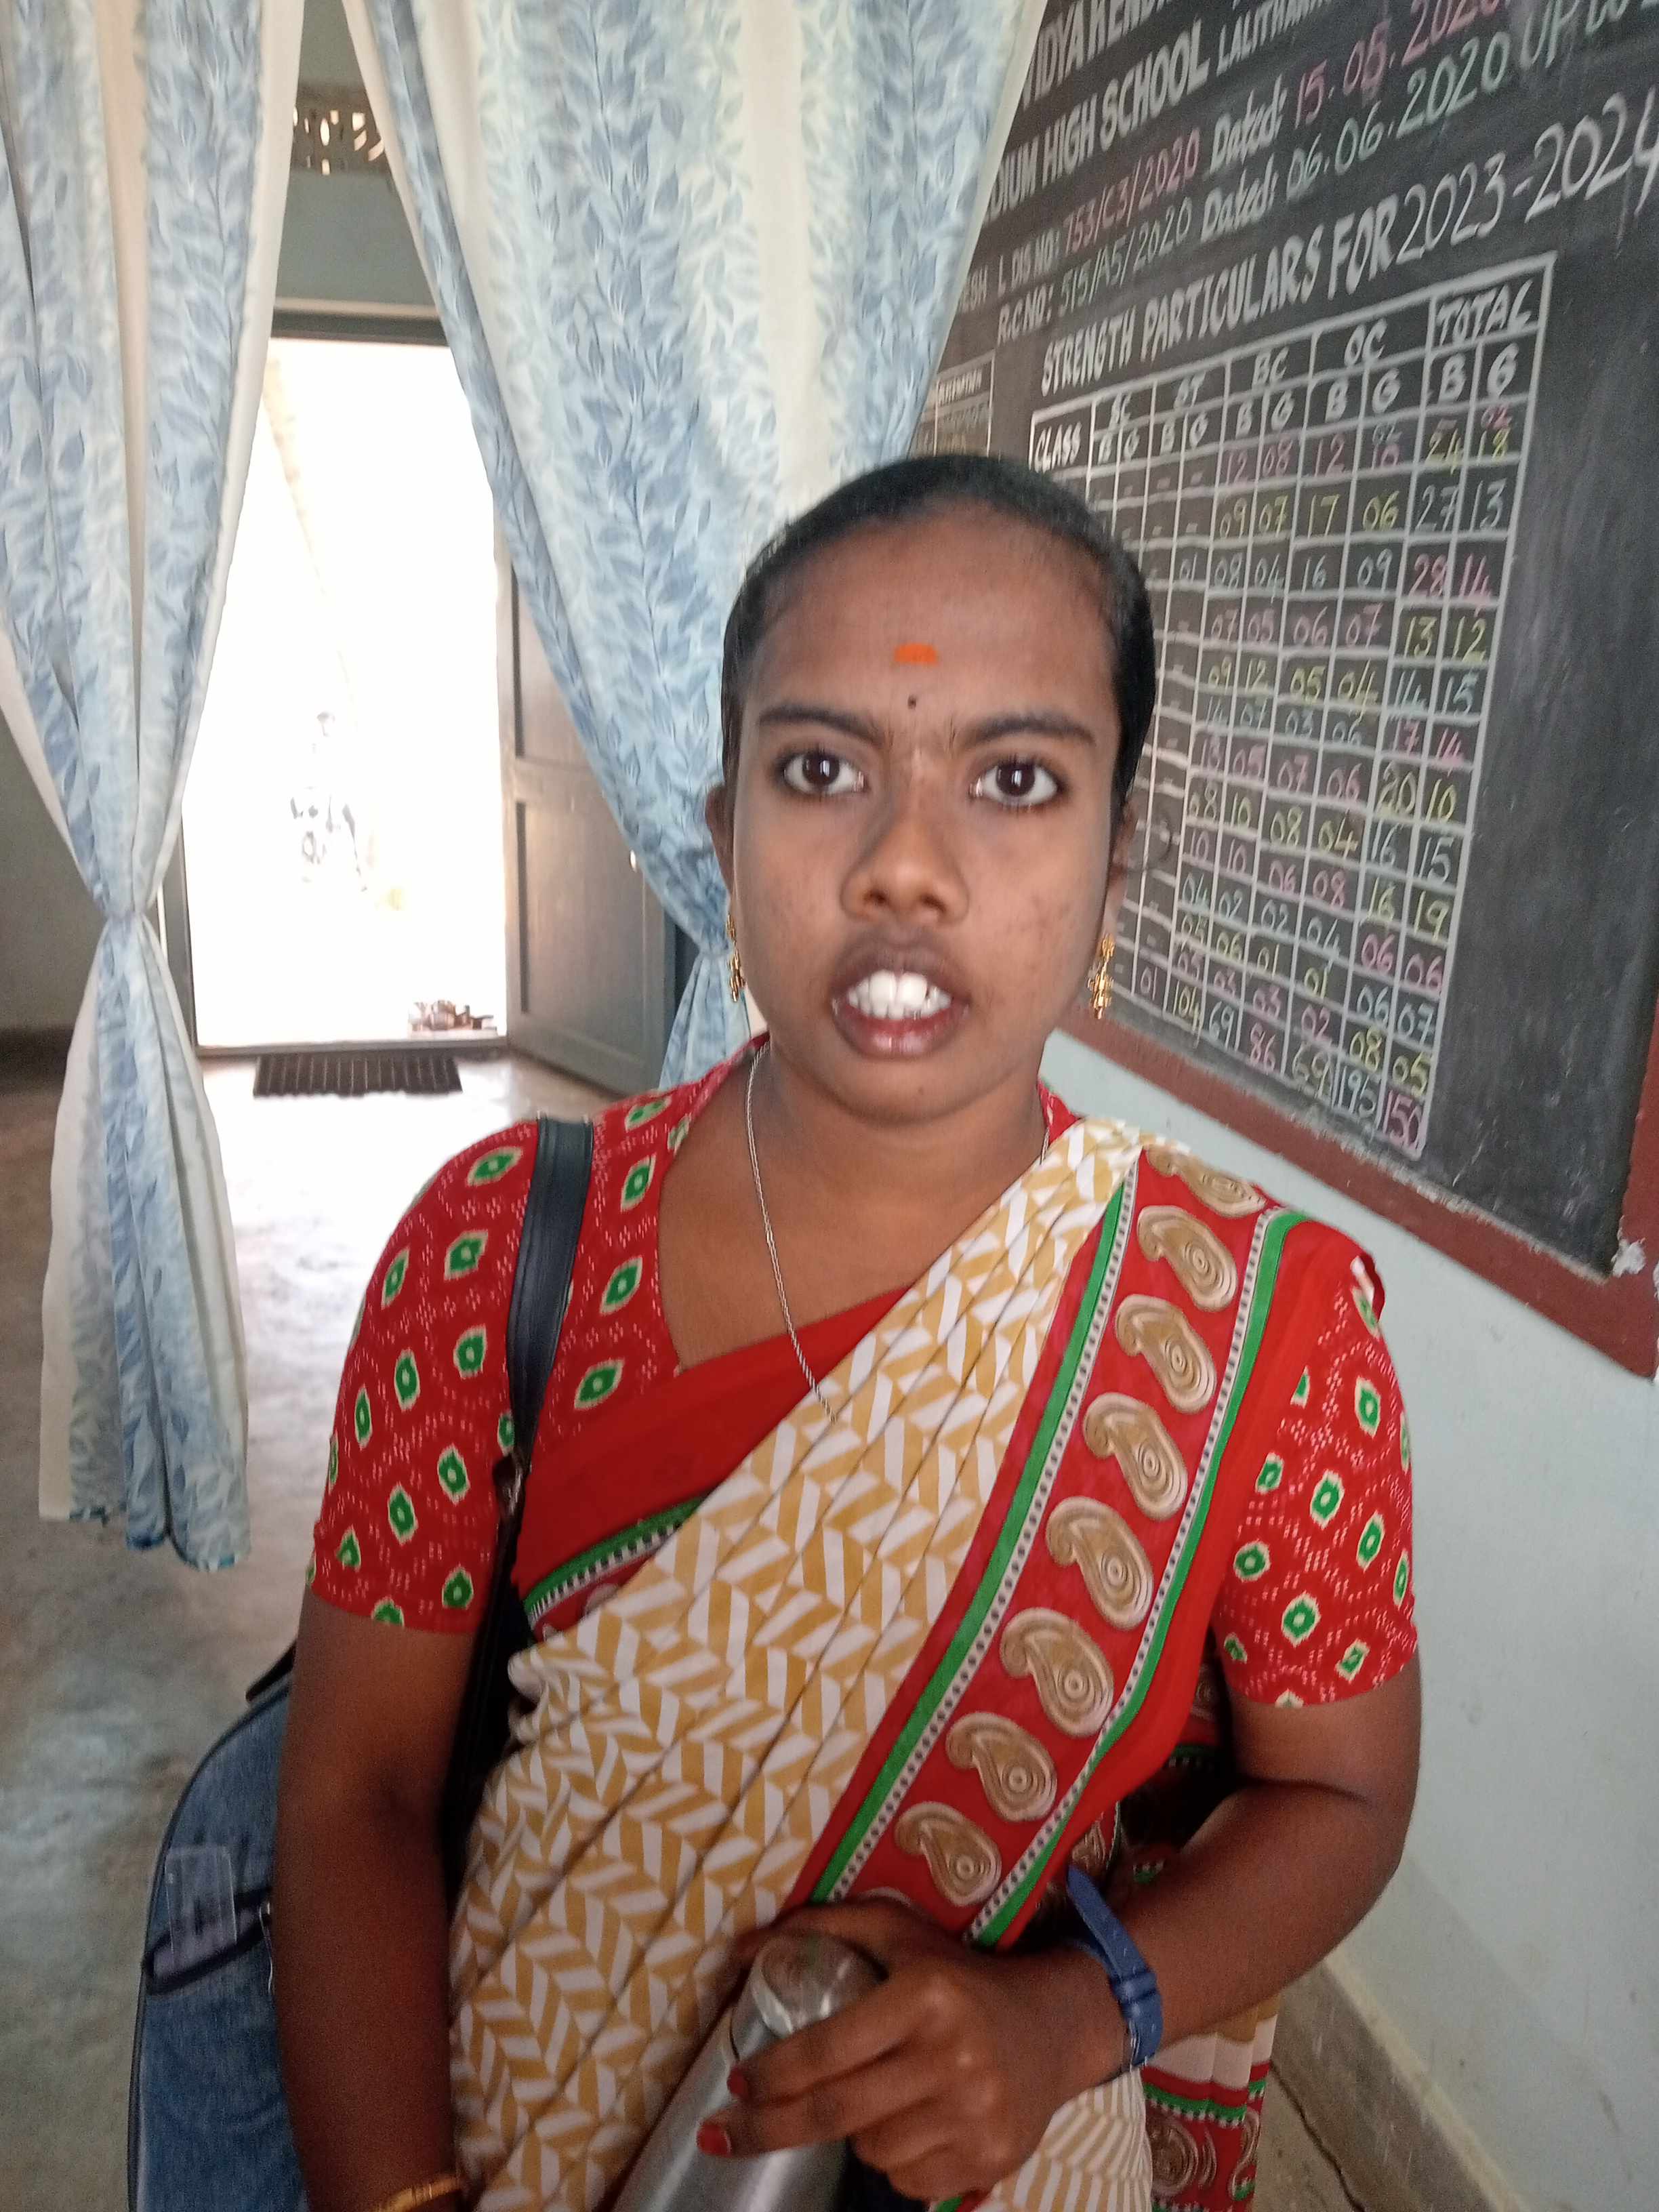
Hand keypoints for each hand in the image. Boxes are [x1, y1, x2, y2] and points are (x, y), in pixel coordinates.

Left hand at [703, 1900, 1126, 2203]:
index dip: (772, 2073)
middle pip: (835, 2111)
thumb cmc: (959, 1975)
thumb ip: (824, 1928)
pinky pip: (907, 2180)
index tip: (734, 2085)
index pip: (827, 2048)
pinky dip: (891, 2158)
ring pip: (869, 2149)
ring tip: (869, 2098)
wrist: (1053, 2027)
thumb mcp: (899, 1935)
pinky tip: (907, 2123)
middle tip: (720, 2135)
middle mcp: (953, 2057)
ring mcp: (975, 2114)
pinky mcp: (991, 2159)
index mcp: (926, 1996)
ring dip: (849, 2133)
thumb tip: (741, 1949)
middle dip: (767, 2128)